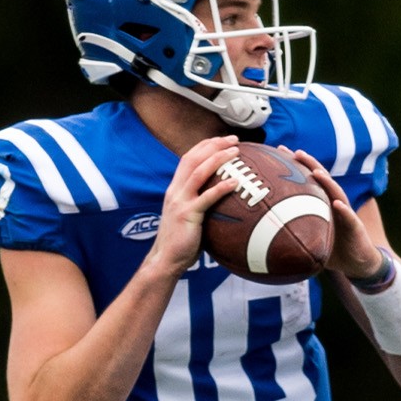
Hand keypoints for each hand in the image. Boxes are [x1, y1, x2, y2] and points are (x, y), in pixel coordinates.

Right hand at [150, 136, 240, 274]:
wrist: (165, 260)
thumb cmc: (181, 242)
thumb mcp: (188, 217)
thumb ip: (200, 204)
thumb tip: (223, 201)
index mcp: (175, 189)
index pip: (188, 158)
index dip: (206, 146)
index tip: (223, 140)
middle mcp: (175, 191)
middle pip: (193, 158)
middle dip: (214, 145)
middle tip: (234, 140)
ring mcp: (180, 202)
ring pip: (198, 172)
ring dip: (217, 158)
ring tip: (235, 152)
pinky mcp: (187, 215)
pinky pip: (206, 198)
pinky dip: (220, 187)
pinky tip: (235, 182)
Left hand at [280, 147, 383, 279]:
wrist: (358, 262)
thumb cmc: (333, 249)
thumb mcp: (310, 238)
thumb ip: (291, 232)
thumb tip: (261, 236)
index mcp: (323, 203)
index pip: (308, 179)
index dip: (296, 165)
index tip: (279, 151)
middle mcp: (335, 203)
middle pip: (322, 178)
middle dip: (309, 163)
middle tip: (294, 151)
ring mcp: (346, 213)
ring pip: (337, 193)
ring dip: (327, 182)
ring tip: (316, 172)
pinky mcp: (356, 227)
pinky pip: (350, 218)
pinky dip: (344, 210)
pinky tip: (337, 203)